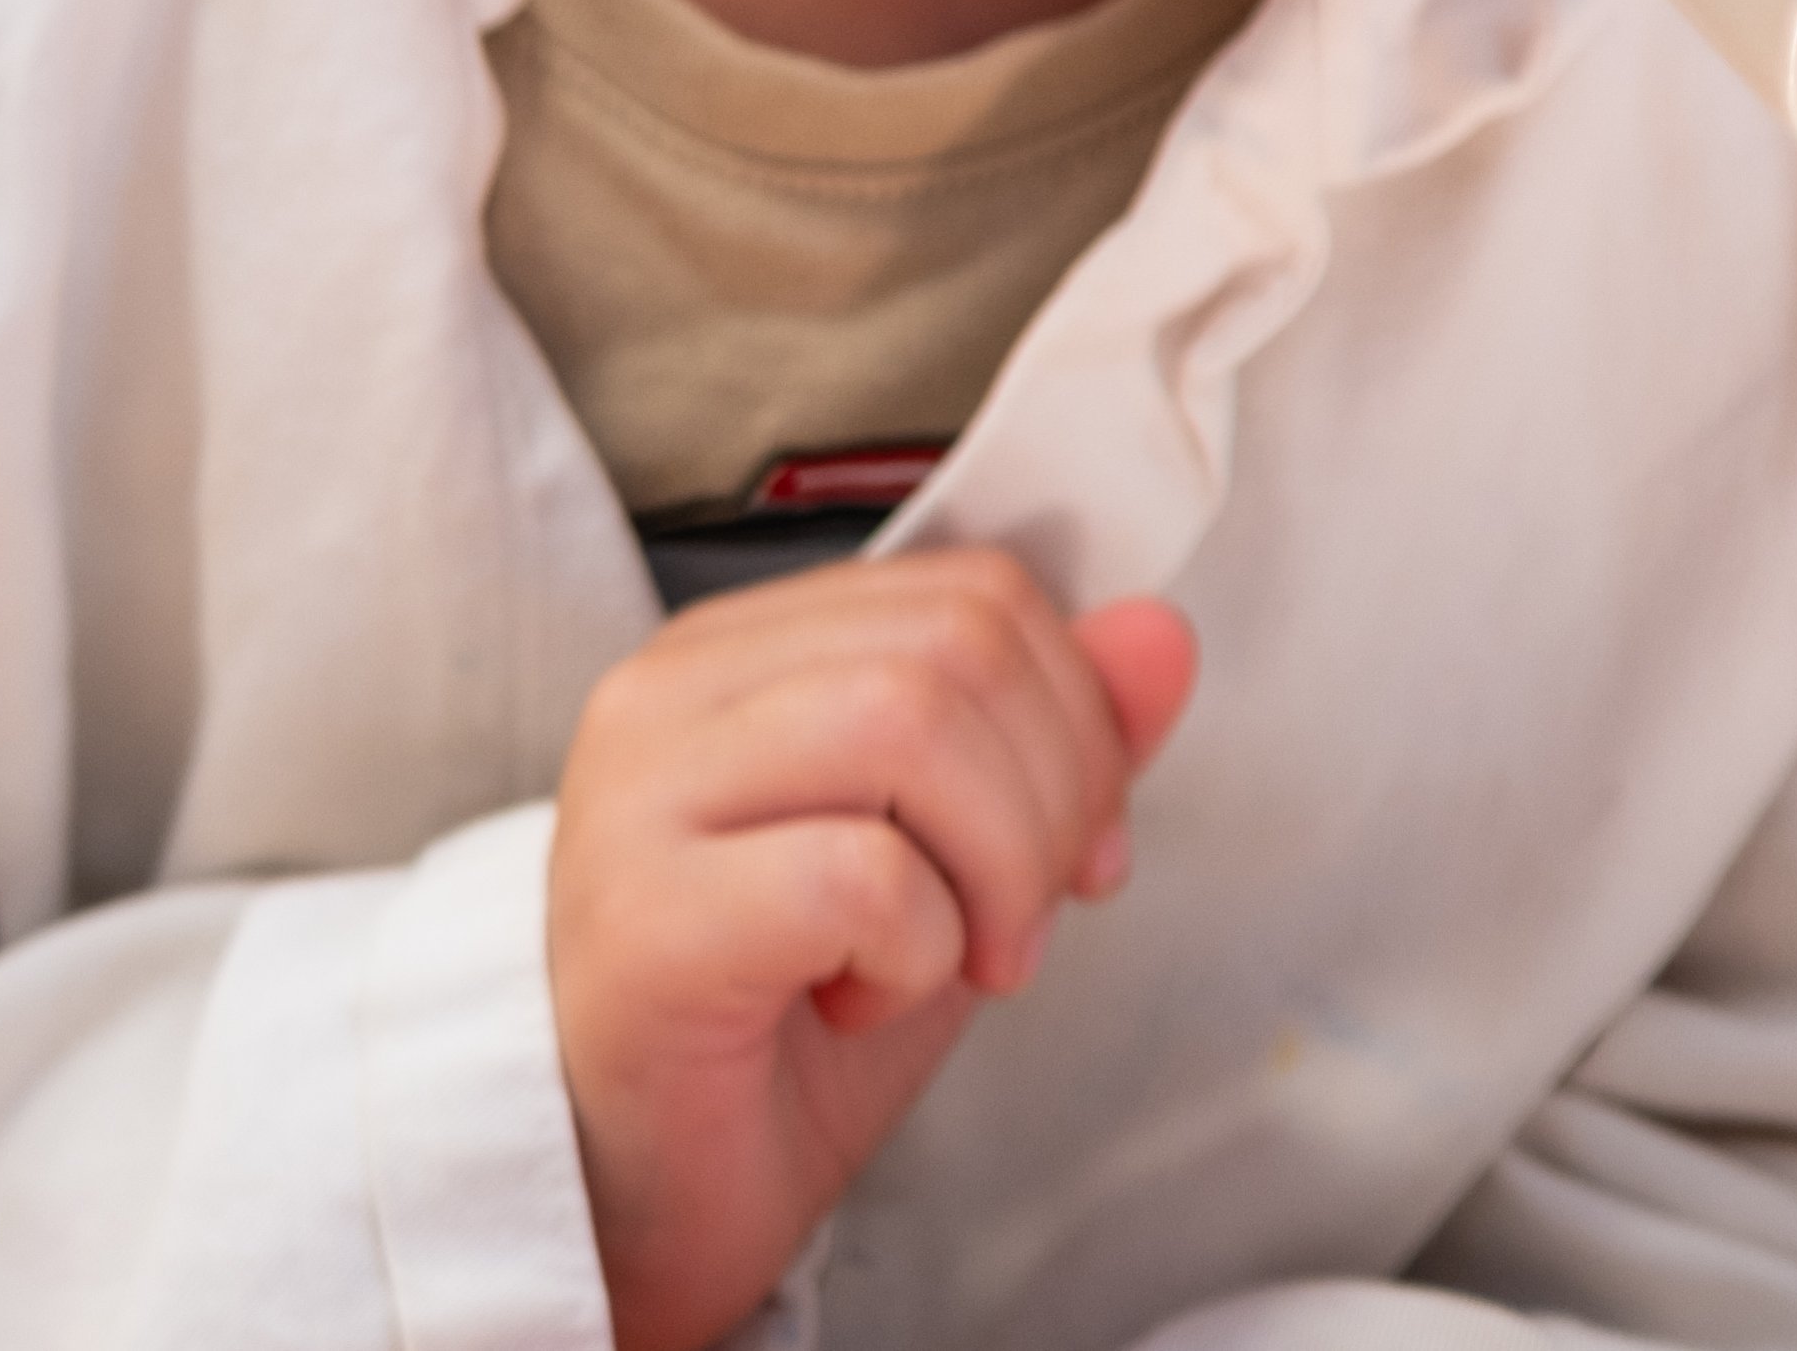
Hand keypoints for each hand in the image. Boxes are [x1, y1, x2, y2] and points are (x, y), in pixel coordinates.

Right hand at [546, 549, 1198, 1350]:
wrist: (644, 1206)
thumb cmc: (781, 1039)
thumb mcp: (957, 874)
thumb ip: (1055, 748)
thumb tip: (1158, 635)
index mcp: (740, 656)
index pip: (973, 591)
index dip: (1079, 716)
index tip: (1083, 850)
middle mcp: (669, 694)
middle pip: (957, 646)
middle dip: (1055, 799)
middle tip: (1019, 930)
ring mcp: (638, 796)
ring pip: (909, 722)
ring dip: (995, 868)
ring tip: (953, 962)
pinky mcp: (643, 918)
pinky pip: (857, 875)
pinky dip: (914, 954)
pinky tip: (856, 1004)